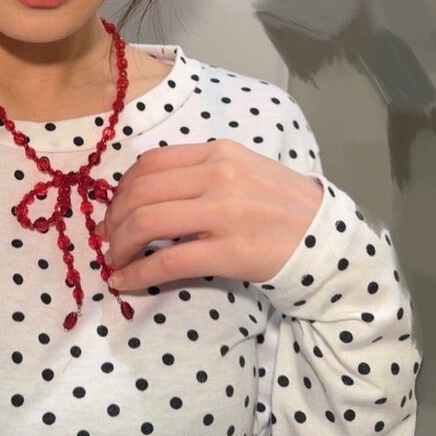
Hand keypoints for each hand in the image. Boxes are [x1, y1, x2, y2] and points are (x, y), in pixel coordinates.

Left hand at [95, 139, 323, 290]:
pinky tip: (125, 282)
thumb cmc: (283, 207)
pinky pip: (166, 262)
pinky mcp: (229, 252)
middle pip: (141, 192)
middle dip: (113, 219)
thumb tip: (147, 189)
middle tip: (107, 239)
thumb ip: (201, 172)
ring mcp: (224, 214)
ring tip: (113, 259)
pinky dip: (137, 273)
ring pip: (146, 223)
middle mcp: (218, 176)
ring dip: (119, 245)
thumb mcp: (245, 171)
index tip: (115, 209)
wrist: (329, 241)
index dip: (122, 188)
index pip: (150, 163)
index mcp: (219, 153)